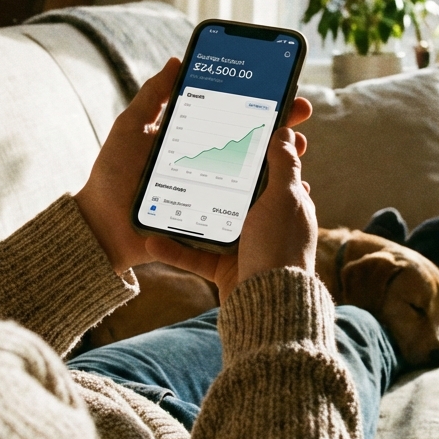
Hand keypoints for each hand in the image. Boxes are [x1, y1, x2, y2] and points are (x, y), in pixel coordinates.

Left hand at [75, 58, 313, 273]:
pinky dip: (268, 198)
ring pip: (255, 174)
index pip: (231, 116)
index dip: (258, 104)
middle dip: (280, 128)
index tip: (282, 90)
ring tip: (301, 149)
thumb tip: (177, 61)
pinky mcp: (212, 217)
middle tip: (301, 115)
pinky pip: (244, 207)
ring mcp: (212, 191)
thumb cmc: (113, 176)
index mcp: (191, 139)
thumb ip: (153, 97)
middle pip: (251, 142)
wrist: (103, 227)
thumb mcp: (131, 129)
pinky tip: (288, 187)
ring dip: (283, 160)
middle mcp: (207, 163)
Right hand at [145, 126, 316, 301]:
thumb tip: (287, 132)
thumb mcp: (284, 198)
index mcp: (285, 204)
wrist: (270, 306)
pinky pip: (194, 256)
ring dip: (185, 212)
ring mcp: (246, 246)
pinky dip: (174, 249)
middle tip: (187, 156)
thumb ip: (283, 165)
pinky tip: (151, 240)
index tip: (231, 132)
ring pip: (210, 222)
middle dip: (212, 177)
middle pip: (236, 193)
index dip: (255, 150)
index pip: (271, 170)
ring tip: (162, 194)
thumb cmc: (281, 248)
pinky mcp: (226, 270)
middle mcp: (266, 223)